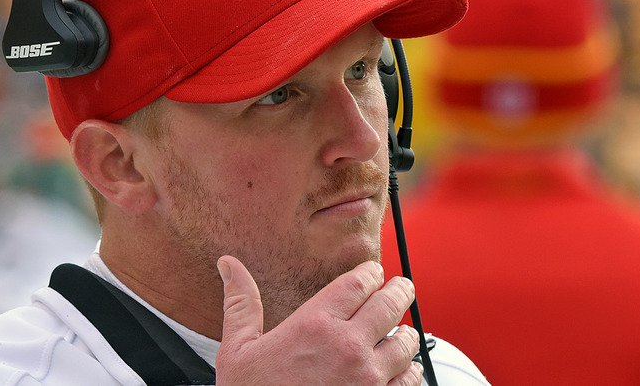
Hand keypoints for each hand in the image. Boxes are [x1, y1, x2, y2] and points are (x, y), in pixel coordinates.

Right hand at [216, 255, 422, 384]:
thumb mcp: (237, 350)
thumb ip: (241, 303)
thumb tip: (229, 265)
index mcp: (314, 325)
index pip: (359, 282)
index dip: (372, 273)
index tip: (374, 273)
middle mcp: (347, 347)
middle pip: (390, 304)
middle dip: (400, 290)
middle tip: (402, 286)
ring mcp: (367, 378)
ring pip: (406, 342)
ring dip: (407, 332)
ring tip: (403, 330)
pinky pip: (410, 379)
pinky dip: (410, 370)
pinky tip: (403, 367)